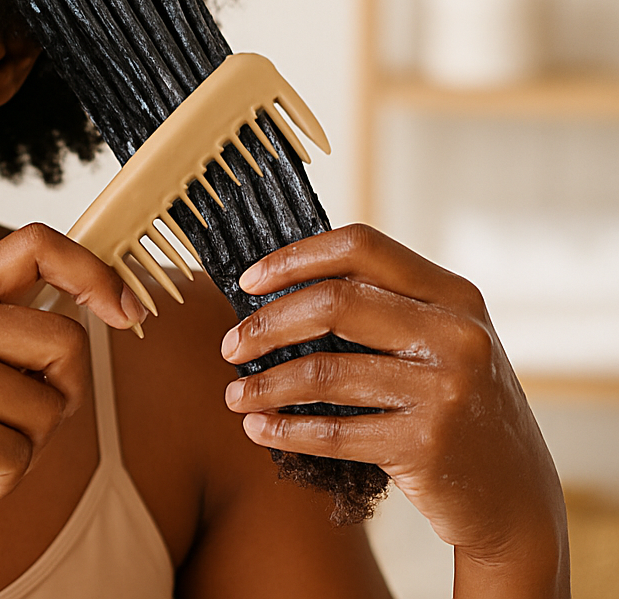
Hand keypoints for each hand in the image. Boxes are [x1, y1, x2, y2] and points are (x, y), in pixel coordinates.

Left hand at [220, 225, 568, 593]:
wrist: (514, 497)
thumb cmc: (457, 408)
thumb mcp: (441, 343)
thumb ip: (383, 308)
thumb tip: (275, 291)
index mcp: (454, 296)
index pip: (361, 247)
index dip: (295, 258)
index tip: (248, 281)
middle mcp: (456, 335)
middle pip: (334, 303)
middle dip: (267, 324)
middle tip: (230, 345)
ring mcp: (445, 390)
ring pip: (324, 372)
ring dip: (264, 384)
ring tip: (234, 395)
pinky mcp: (426, 445)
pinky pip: (333, 432)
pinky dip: (285, 430)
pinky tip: (258, 429)